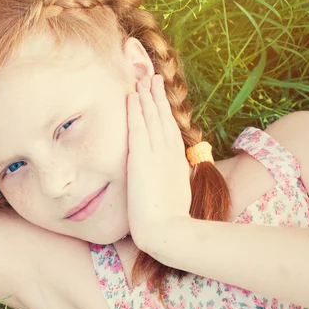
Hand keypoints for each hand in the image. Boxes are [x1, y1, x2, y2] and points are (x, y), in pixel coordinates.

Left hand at [126, 75, 191, 252]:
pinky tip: (131, 97)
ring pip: (150, 118)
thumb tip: (166, 178)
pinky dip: (135, 111)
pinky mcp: (141, 159)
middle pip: (162, 118)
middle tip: (153, 77)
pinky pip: (137, 128)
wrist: (168, 230)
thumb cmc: (171, 219)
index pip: (169, 129)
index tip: (160, 96)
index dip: (164, 111)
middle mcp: (168, 153)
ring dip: (146, 97)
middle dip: (156, 96)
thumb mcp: (175, 194)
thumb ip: (170, 180)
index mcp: (177, 161)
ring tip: (142, 79)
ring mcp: (156, 154)